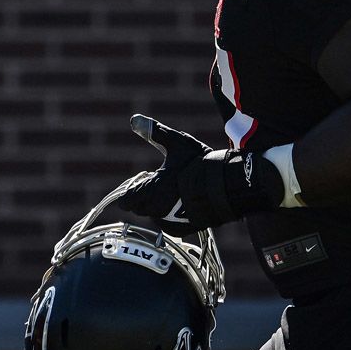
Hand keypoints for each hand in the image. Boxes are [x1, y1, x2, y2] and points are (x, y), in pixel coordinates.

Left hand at [120, 114, 284, 231]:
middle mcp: (156, 211)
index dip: (130, 190)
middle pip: (139, 206)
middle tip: (164, 180)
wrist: (227, 188)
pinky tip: (186, 200)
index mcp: (150, 192)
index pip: (124, 201)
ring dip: (159, 204)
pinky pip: (168, 222)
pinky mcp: (181, 230)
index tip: (145, 179)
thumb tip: (133, 120)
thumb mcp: (177, 144)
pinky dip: (172, 214)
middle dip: (146, 194)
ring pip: (154, 214)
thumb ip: (155, 133)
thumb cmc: (199, 164)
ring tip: (178, 189)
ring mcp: (168, 222)